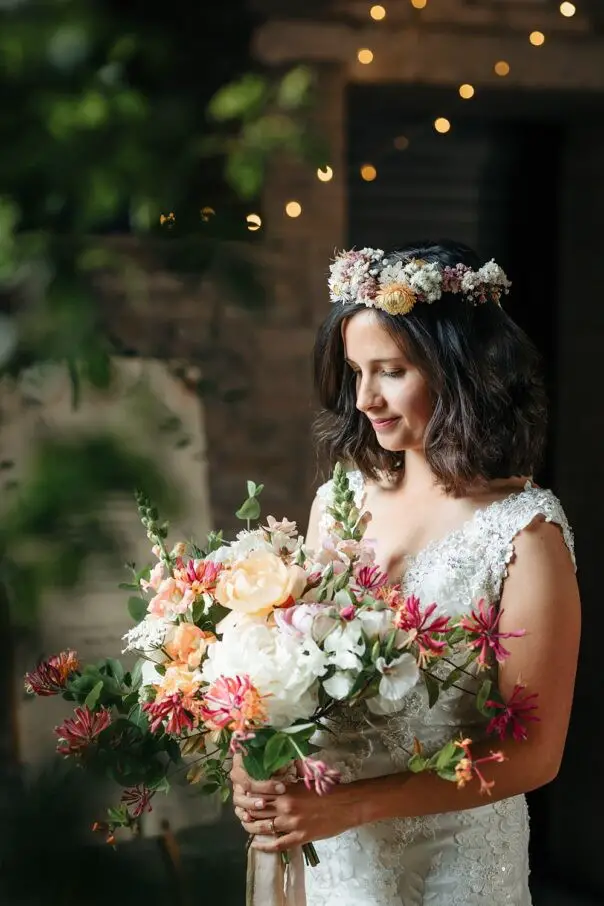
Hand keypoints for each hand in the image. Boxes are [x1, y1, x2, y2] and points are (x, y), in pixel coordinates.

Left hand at [233, 776, 358, 852]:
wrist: (346, 805)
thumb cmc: (328, 789)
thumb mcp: (306, 778)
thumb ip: (290, 776)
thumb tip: (278, 770)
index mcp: (286, 789)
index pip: (259, 793)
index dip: (247, 796)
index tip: (242, 797)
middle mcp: (285, 806)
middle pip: (257, 811)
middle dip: (246, 812)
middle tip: (240, 814)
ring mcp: (292, 824)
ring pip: (264, 828)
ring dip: (252, 829)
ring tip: (246, 828)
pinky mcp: (299, 837)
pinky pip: (278, 844)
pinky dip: (265, 847)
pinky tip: (257, 846)